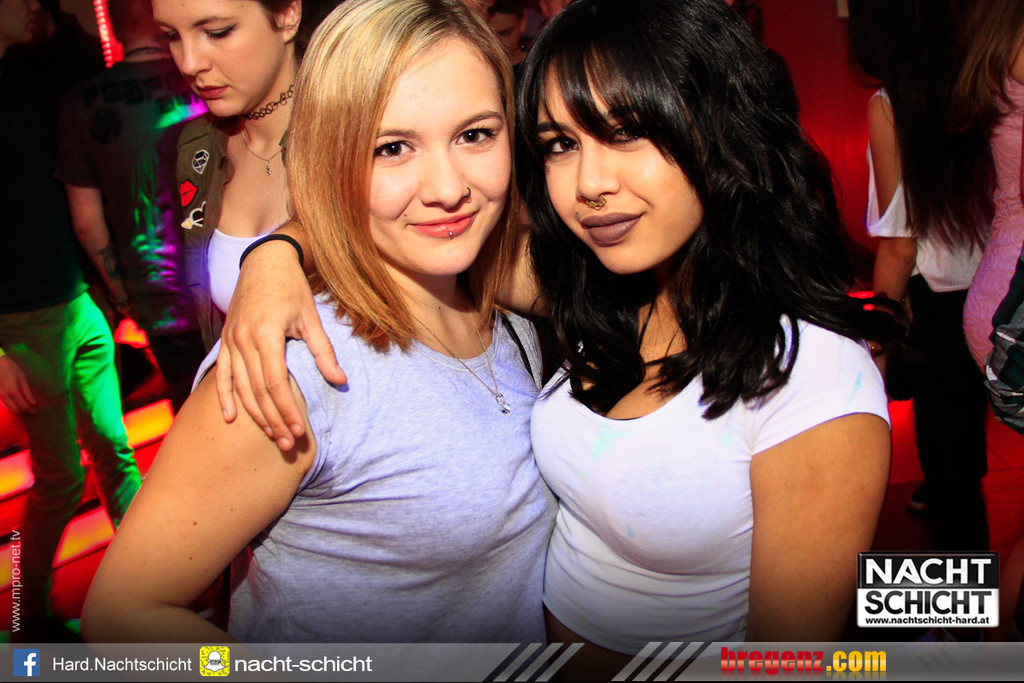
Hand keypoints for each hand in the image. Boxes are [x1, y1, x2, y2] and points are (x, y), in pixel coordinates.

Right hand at [0, 354, 36, 414]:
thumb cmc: (10, 368)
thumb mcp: (22, 377)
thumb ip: (27, 391)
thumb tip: (34, 403)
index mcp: (13, 390)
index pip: (23, 406)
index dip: (30, 411)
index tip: (35, 412)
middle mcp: (4, 395)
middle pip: (15, 410)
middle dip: (24, 413)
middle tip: (31, 412)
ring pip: (8, 408)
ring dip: (18, 411)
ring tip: (25, 409)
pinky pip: (4, 404)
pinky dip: (11, 407)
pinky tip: (16, 404)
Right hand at [216, 239, 345, 449]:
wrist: (265, 262)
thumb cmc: (292, 289)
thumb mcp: (311, 318)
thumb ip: (323, 351)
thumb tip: (340, 381)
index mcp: (267, 335)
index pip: (277, 384)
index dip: (287, 410)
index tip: (300, 430)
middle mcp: (244, 340)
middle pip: (258, 391)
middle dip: (275, 420)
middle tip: (289, 444)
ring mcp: (231, 341)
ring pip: (241, 387)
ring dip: (256, 415)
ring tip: (272, 435)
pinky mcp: (225, 340)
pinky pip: (221, 374)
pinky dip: (224, 396)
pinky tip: (231, 417)